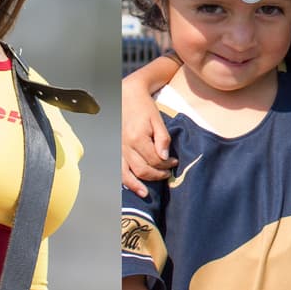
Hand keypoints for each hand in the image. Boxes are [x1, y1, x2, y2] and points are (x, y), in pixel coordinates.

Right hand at [121, 77, 175, 196]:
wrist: (126, 96)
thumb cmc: (144, 107)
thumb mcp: (157, 120)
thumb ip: (163, 139)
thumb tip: (166, 157)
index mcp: (137, 138)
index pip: (155, 160)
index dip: (167, 164)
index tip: (174, 162)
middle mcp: (125, 146)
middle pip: (143, 169)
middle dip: (158, 174)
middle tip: (168, 173)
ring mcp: (119, 150)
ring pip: (128, 174)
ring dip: (139, 184)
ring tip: (147, 193)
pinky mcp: (116, 151)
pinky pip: (119, 170)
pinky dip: (125, 181)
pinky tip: (133, 188)